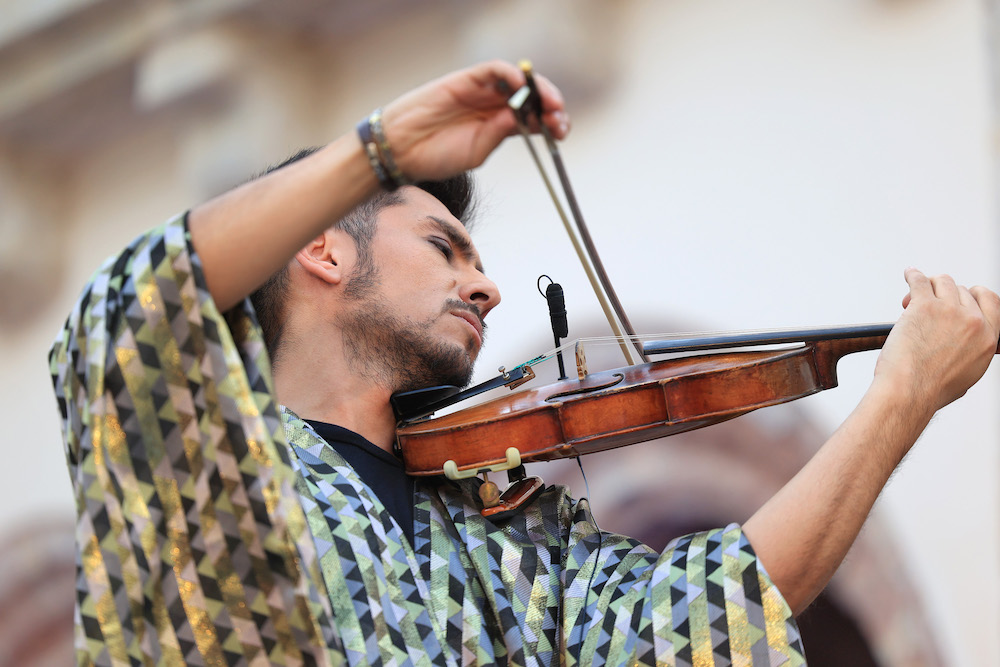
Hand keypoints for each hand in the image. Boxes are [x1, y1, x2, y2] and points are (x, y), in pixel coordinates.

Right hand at [380, 60, 568, 181]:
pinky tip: (521, 86)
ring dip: (537, 90)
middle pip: (532, 99)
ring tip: (548, 104)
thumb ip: (499, 135)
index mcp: (500, 127)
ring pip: (519, 81)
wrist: (402, 148)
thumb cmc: (436, 155)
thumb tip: (522, 118)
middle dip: (550, 106)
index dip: (551, 124)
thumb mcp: (476, 153)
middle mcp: (495, 106)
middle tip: (559, 119)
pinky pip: (495, 70)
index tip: (560, 134)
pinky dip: (512, 74)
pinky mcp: (467, 79)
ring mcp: (482, 91)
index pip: (534, 120)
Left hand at [874, 268, 999, 412]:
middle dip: (943, 296)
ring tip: (911, 299)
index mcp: (988, 338)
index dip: (973, 294)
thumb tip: (963, 343)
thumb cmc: (931, 388)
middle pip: (961, 290)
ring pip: (942, 282)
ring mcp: (950, 311)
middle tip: (925, 310)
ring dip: (929, 286)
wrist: (910, 391)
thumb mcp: (968, 373)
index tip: (961, 295)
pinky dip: (913, 275)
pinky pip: (920, 281)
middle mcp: (973, 321)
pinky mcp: (924, 305)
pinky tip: (909, 274)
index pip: (990, 300)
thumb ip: (972, 352)